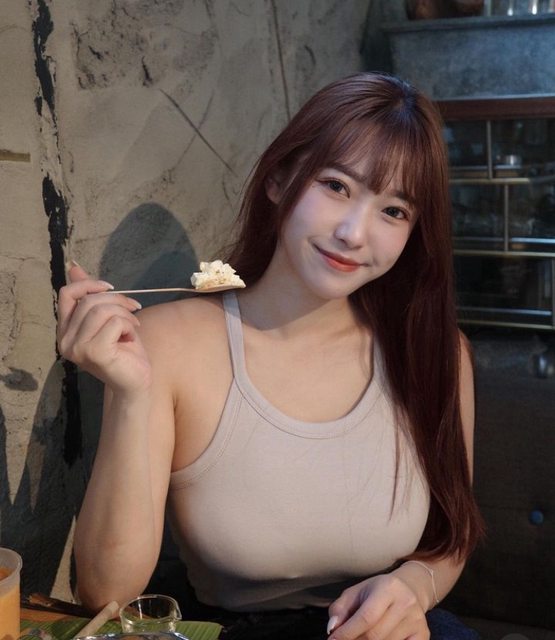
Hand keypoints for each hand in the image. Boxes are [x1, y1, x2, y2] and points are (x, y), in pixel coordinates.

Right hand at [57, 263, 151, 394]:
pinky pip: (115, 322)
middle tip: (134, 310)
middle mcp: (65, 340)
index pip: (66, 294)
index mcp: (65, 331)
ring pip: (102, 310)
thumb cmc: (124, 350)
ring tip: (132, 327)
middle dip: (118, 300)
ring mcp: (77, 348)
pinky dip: (129, 325)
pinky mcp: (94, 352)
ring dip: (125, 314)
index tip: (110, 287)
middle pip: (89, 301)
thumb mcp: (108, 318)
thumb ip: (91, 297)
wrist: (135, 382)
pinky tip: (130, 338)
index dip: (89, 284)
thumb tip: (74, 267)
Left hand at [327, 574, 429, 639]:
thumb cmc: (376, 592)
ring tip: (360, 639)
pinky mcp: (424, 634)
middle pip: (375, 635)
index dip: (347, 633)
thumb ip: (341, 609)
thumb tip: (333, 629)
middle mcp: (405, 603)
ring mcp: (417, 620)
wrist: (409, 589)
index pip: (366, 617)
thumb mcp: (356, 592)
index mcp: (387, 587)